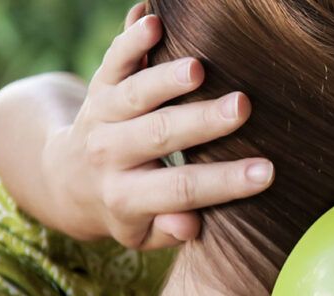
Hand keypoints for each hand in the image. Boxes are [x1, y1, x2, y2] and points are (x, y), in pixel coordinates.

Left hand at [37, 3, 273, 248]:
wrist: (65, 179)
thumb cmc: (123, 209)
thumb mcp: (140, 236)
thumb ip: (167, 232)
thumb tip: (190, 225)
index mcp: (125, 197)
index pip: (182, 190)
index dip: (225, 183)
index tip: (268, 172)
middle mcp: (110, 155)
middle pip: (158, 136)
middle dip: (200, 122)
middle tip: (242, 107)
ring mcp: (102, 116)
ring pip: (133, 95)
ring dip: (164, 79)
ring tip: (197, 69)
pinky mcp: (99, 86)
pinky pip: (112, 61)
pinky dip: (129, 39)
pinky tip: (151, 20)